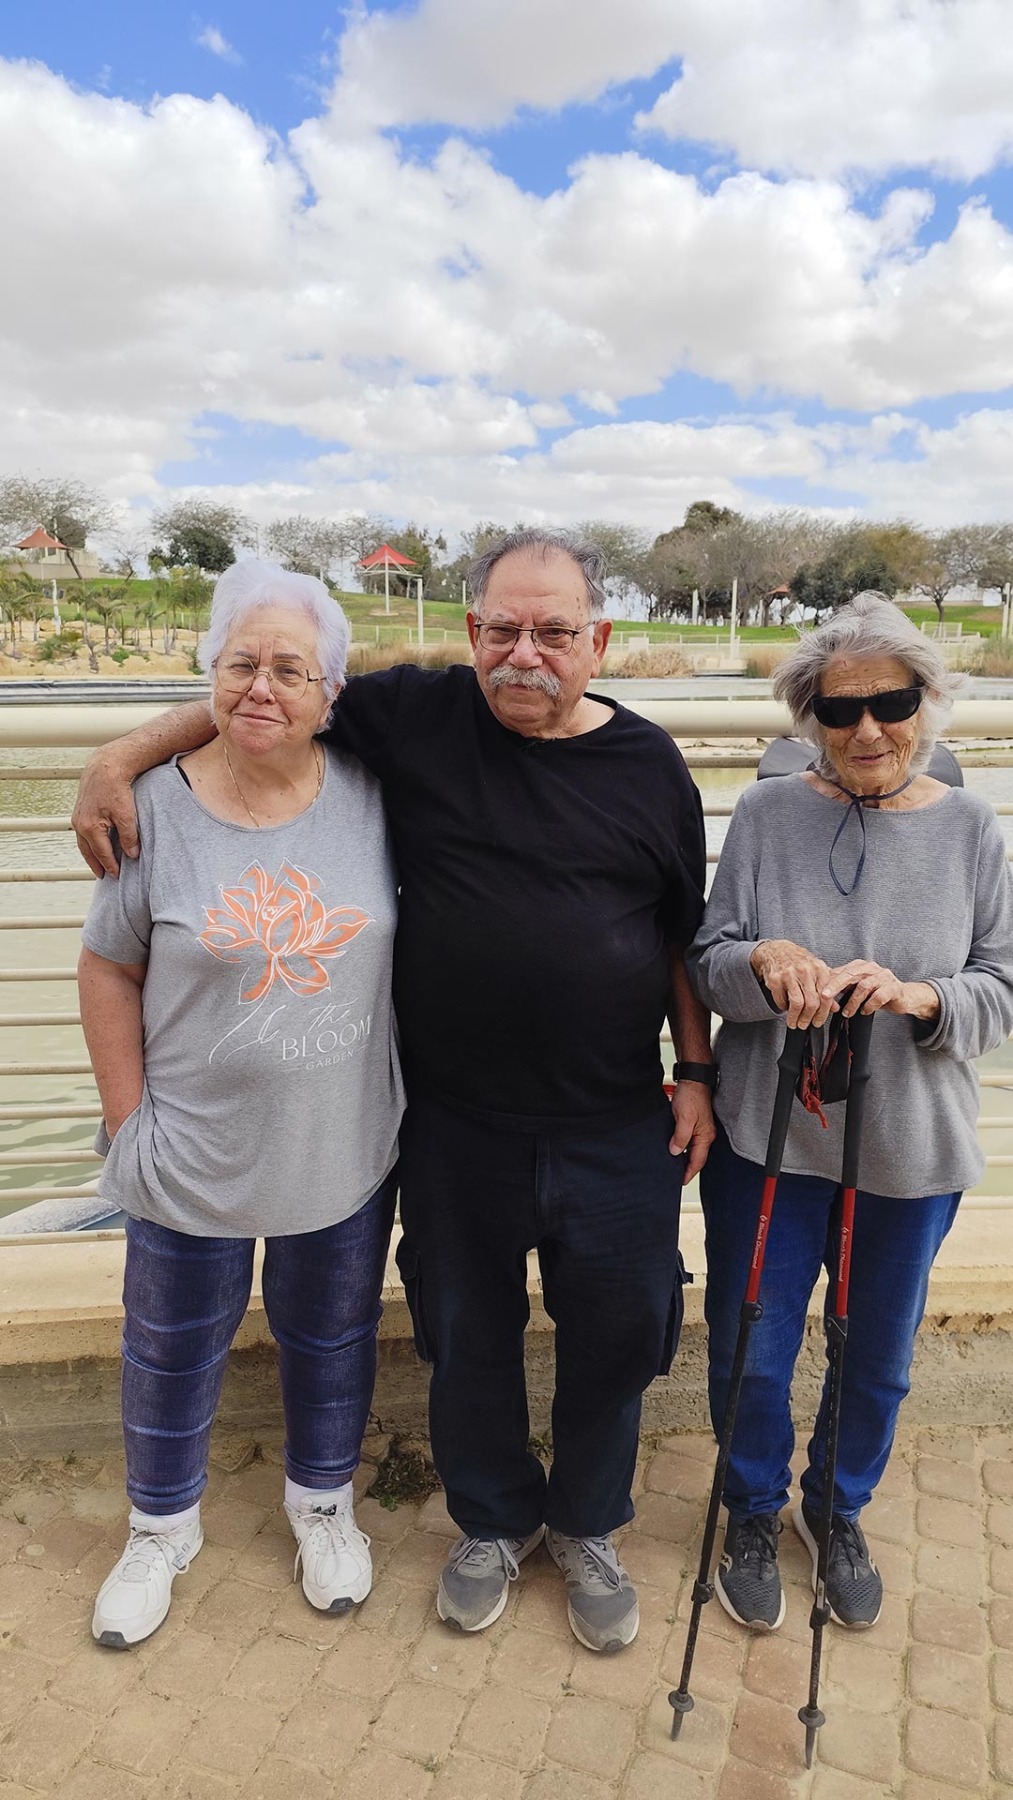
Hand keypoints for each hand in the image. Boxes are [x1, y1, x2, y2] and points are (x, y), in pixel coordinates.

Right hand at [72, 749, 139, 877]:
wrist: (105, 766)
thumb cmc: (116, 789)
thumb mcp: (127, 815)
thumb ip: (129, 837)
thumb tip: (132, 855)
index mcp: (90, 828)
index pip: (102, 854)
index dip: (111, 866)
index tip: (118, 876)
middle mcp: (80, 825)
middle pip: (88, 852)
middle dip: (97, 865)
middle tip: (104, 877)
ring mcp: (77, 818)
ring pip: (83, 843)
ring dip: (91, 855)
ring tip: (98, 865)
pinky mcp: (80, 811)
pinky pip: (83, 834)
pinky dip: (89, 843)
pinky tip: (95, 845)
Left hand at [669, 1082, 716, 1183]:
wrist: (692, 1079)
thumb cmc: (692, 1095)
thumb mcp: (684, 1118)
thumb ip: (681, 1137)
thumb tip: (676, 1152)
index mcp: (705, 1136)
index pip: (697, 1161)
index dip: (689, 1173)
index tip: (680, 1181)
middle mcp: (705, 1134)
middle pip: (696, 1157)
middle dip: (686, 1168)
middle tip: (675, 1176)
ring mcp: (701, 1129)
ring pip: (692, 1149)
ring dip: (684, 1157)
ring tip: (673, 1164)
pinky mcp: (695, 1122)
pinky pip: (689, 1140)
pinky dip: (682, 1146)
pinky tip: (674, 1147)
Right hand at [750, 939, 838, 1028]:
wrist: (777, 950)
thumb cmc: (799, 961)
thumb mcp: (817, 971)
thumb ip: (827, 989)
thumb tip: (835, 1008)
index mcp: (819, 969)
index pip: (825, 997)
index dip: (822, 1014)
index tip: (818, 1022)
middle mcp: (806, 971)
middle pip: (812, 1003)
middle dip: (808, 1018)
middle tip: (805, 1025)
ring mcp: (790, 974)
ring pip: (797, 1004)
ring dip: (795, 1017)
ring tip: (794, 1022)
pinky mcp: (776, 979)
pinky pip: (781, 1000)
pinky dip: (783, 1008)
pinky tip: (786, 1009)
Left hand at [823, 961, 939, 1020]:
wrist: (903, 997)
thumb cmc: (876, 992)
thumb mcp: (857, 987)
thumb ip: (842, 987)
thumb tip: (819, 990)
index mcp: (859, 966)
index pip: (840, 971)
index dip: (827, 982)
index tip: (815, 992)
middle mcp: (871, 968)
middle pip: (849, 974)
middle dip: (835, 986)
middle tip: (824, 997)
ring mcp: (883, 976)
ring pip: (864, 986)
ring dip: (853, 1001)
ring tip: (846, 1013)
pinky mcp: (894, 988)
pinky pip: (879, 996)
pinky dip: (869, 1005)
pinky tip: (865, 1011)